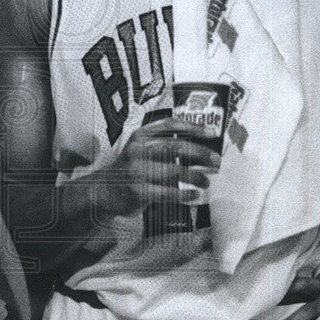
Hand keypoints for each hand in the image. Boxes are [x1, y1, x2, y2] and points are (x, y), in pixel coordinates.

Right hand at [106, 117, 220, 216]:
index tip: (212, 133)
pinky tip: (194, 194)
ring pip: (174, 171)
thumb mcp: (142, 151)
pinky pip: (167, 192)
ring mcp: (136, 170)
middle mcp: (137, 150)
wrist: (104, 191)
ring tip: (206, 181)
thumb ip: (166, 147)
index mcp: (140, 136)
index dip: (193, 127)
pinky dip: (184, 193)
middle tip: (216, 161)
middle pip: (175, 147)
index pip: (170, 125)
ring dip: (195, 176)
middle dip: (200, 153)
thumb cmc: (132, 170)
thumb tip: (203, 151)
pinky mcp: (137, 191)